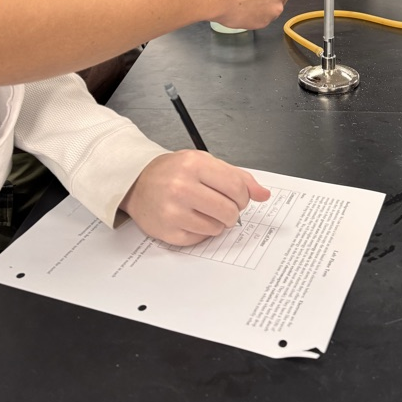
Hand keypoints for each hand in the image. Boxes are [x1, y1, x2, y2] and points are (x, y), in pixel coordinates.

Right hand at [120, 150, 270, 245]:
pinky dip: (201, 232)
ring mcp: (172, 211)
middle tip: (224, 207)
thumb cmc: (174, 172)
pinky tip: (191, 219)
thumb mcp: (205, 163)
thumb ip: (237, 177)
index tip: (239, 198)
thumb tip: (263, 194)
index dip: (244, 196)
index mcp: (194, 164)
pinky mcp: (167, 231)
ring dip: (217, 223)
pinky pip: (200, 239)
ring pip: (216, 228)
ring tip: (204, 211)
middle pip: (229, 210)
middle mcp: (182, 187)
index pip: (236, 187)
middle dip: (233, 212)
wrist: (137, 183)